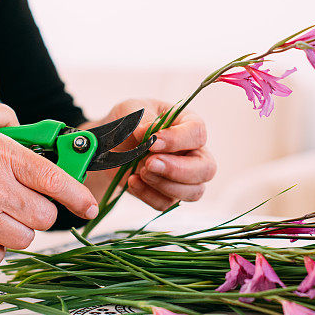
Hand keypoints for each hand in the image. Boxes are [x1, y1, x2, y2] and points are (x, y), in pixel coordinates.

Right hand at [0, 98, 97, 263]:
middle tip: (30, 198)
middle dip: (45, 209)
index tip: (89, 206)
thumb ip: (6, 117)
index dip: (78, 196)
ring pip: (25, 238)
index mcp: (0, 152)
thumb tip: (29, 130)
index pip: (54, 179)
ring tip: (6, 212)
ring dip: (22, 228)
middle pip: (45, 216)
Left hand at [87, 99, 216, 210]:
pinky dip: (148, 195)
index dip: (177, 140)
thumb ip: (142, 118)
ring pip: (194, 192)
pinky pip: (167, 204)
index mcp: (187, 124)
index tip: (152, 142)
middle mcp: (192, 152)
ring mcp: (183, 177)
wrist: (108, 144)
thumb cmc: (126, 122)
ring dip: (165, 185)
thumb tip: (148, 131)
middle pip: (206, 169)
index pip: (197, 133)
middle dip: (178, 170)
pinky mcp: (167, 194)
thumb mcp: (130, 110)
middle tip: (149, 163)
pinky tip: (132, 181)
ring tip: (140, 171)